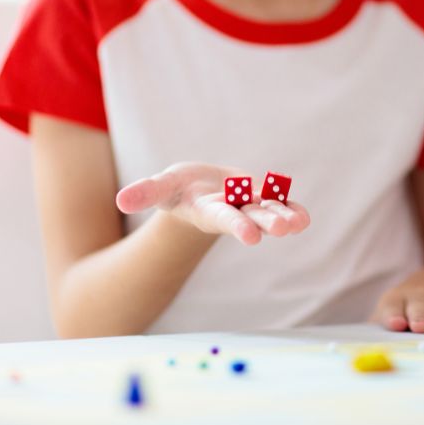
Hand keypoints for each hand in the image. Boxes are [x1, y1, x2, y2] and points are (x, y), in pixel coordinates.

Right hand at [116, 162, 309, 245]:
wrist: (198, 189)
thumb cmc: (178, 189)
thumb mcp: (161, 187)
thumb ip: (144, 193)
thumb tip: (121, 201)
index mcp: (209, 211)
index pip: (224, 218)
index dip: (238, 225)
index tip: (253, 237)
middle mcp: (233, 211)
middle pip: (252, 217)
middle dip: (268, 222)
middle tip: (284, 228)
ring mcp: (249, 206)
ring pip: (269, 211)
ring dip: (284, 216)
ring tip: (299, 223)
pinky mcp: (261, 197)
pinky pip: (280, 203)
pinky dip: (291, 207)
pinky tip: (302, 217)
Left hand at [371, 266, 423, 332]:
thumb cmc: (410, 308)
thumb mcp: (392, 313)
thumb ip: (381, 330)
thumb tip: (366, 352)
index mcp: (397, 299)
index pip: (393, 306)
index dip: (394, 315)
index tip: (396, 324)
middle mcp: (420, 294)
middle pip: (419, 305)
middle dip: (419, 316)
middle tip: (418, 327)